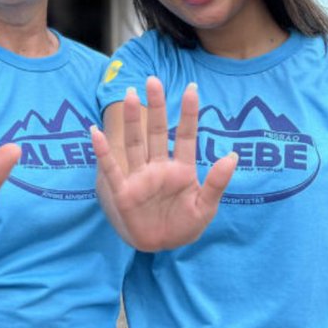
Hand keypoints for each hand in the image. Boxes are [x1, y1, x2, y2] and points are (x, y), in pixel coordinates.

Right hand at [91, 77, 235, 251]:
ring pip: (135, 143)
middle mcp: (159, 167)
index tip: (192, 88)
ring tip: (128, 95)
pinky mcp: (123, 192)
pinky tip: (96, 133)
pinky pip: (111, 168)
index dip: (189, 113)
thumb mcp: (206, 207)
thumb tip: (232, 156)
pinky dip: (103, 152)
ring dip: (131, 120)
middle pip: (157, 131)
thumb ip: (216, 182)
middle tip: (152, 80)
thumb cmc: (185, 226)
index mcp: (182, 169)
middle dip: (155, 107)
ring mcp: (140, 177)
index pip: (186, 136)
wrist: (162, 247)